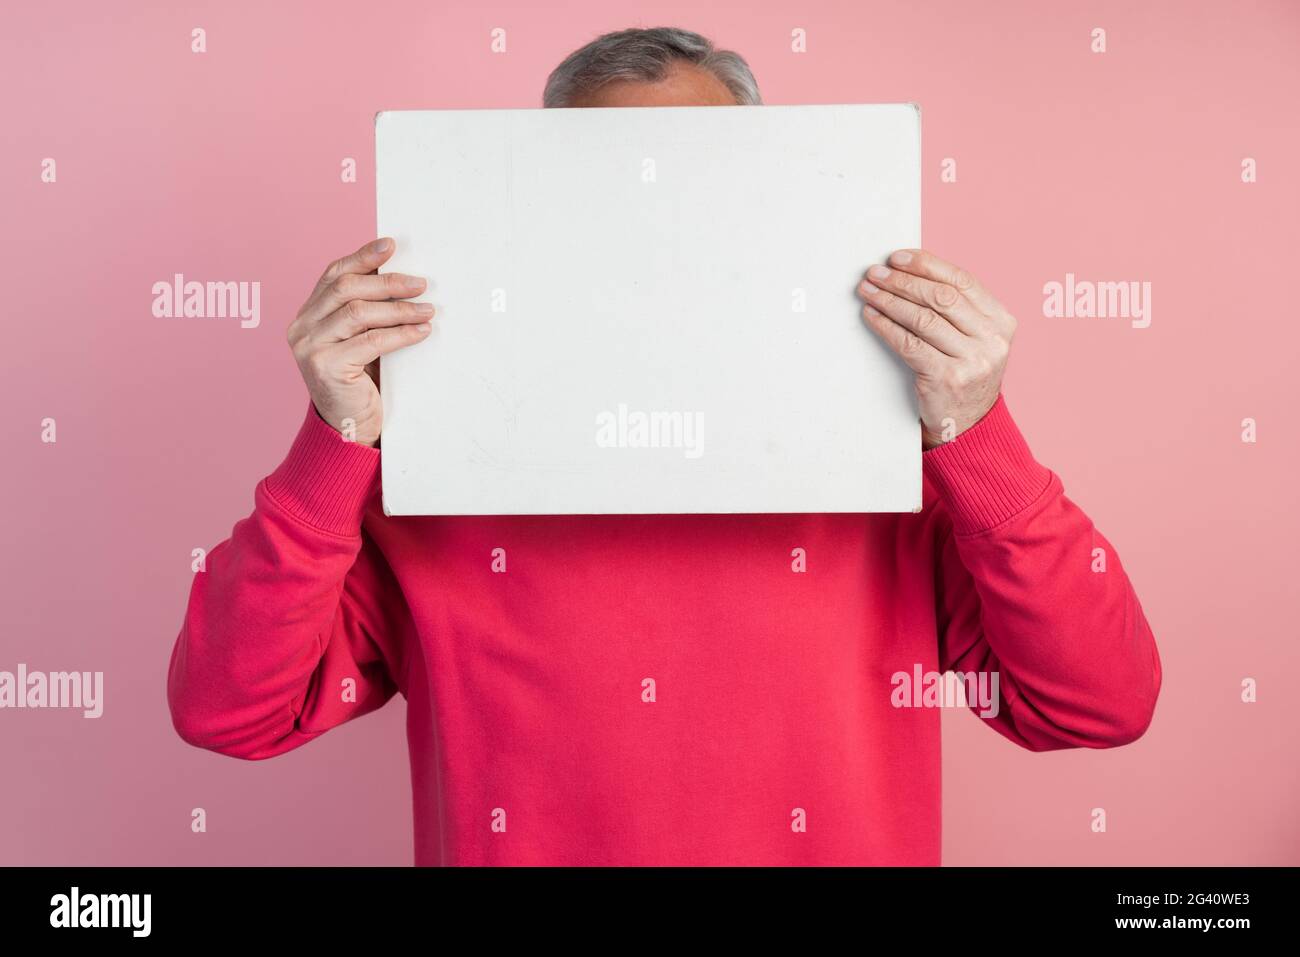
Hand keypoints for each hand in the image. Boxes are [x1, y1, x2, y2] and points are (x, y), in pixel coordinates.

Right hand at [286, 238, 433, 446]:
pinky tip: (421, 332)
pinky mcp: (326, 367)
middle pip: (346, 289)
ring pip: (358, 313)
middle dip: (387, 282)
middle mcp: (302, 328)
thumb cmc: (360, 383)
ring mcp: (310, 347)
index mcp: (307, 315)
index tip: (391, 245)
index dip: (363, 257)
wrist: (348, 429)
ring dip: (399, 309)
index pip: (334, 275)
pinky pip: (370, 341)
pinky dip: (400, 334)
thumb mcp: (359, 341)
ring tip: (427, 310)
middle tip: (421, 285)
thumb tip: (402, 279)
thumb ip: (366, 313)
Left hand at [856, 249, 1015, 448]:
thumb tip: (911, 271)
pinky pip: (909, 344)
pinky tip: (872, 316)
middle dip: (903, 281)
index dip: (926, 265)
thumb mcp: (976, 340)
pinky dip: (886, 326)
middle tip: (875, 273)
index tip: (897, 258)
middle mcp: (992, 339)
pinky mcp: (946, 379)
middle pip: (940, 297)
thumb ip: (958, 310)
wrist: (969, 426)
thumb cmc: (964, 376)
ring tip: (868, 291)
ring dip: (889, 300)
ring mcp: (972, 360)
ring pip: (923, 318)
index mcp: (1002, 322)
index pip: (962, 281)